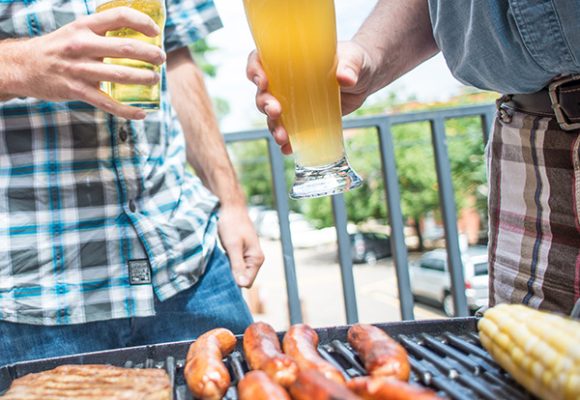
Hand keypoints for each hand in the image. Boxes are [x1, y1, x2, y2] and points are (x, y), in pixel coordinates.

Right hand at [6, 7, 165, 119]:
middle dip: (150, 54)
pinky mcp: (77, 90)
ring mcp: (79, 68)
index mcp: (85, 26)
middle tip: (161, 59)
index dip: (143, 23)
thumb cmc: (59, 49)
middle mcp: (82, 44)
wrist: (24, 66)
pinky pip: (107, 103)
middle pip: (126, 48)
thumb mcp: (77, 31)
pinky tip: (141, 113)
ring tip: (155, 79)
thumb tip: (136, 37)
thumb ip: (102, 33)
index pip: (120, 16)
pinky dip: (127, 110)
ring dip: (144, 78)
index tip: (156, 32)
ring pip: (121, 74)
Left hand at [217, 206, 264, 287]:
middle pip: (242, 278)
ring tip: (219, 261)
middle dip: (231, 275)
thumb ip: (238, 266)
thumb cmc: (231, 224)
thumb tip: (242, 285)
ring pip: (237, 271)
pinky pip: (234, 264)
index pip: (247, 282)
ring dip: (228, 269)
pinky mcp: (239, 252)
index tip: (223, 276)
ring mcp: (247, 255)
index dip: (235, 281)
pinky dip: (226, 263)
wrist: (229, 207)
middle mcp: (254, 258)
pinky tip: (220, 258)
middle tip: (219, 268)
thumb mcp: (233, 246)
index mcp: (257, 258)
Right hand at [246, 41, 373, 153]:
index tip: (263, 81)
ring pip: (273, 115)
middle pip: (263, 93)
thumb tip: (346, 78)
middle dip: (264, 103)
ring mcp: (293, 101)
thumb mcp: (353, 59)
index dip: (255, 70)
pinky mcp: (303, 118)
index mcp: (289, 59)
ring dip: (273, 126)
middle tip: (276, 111)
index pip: (260, 60)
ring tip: (282, 137)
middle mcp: (285, 80)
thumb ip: (349, 66)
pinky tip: (289, 149)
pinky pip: (290, 131)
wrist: (364, 79)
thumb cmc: (355, 61)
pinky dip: (287, 142)